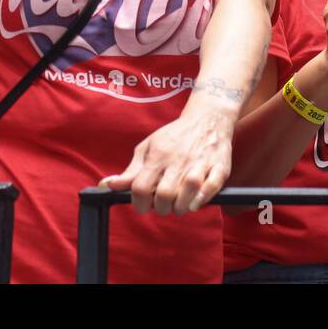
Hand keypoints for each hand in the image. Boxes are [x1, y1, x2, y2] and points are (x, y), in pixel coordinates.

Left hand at [100, 104, 232, 215]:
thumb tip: (108, 186)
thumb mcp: (148, 148)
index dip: (138, 203)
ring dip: (180, 207)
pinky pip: (211, 188)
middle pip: (165, 194)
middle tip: (163, 206)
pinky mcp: (219, 168)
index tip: (142, 206)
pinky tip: (194, 203)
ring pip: (187, 193)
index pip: (141, 186)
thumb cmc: (173, 137)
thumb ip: (131, 171)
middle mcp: (177, 159)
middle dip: (161, 208)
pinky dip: (201, 200)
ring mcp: (199, 163)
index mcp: (158, 154)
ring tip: (178, 205)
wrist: (206, 119)